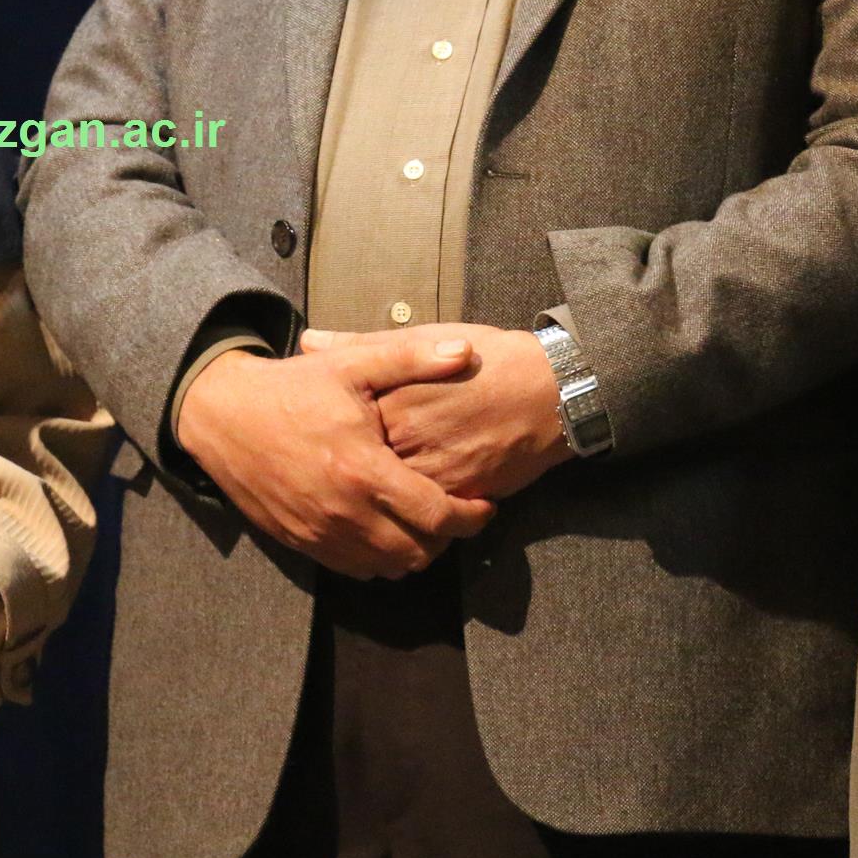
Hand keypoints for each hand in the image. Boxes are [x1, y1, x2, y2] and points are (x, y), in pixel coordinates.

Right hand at [176, 338, 495, 577]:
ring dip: (413, 551)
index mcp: (363, 469)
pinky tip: (382, 528)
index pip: (437, 515)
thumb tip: (466, 352)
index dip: (472, 516)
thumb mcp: (351, 364)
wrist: (221, 414)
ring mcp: (319, 532)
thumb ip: (411, 358)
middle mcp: (344, 511)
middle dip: (446, 538)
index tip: (485, 504)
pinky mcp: (299, 541)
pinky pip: (353, 569)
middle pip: (418, 553)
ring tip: (421, 522)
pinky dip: (377, 558)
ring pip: (387, 568)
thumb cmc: (290, 387)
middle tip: (454, 512)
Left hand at [308, 322, 574, 499]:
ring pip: (387, 499)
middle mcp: (406, 437)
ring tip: (356, 506)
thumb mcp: (420, 339)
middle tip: (324, 481)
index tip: (309, 439)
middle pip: (356, 467)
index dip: (319, 436)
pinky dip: (408, 518)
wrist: (548, 389)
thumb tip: (309, 342)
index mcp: (389, 397)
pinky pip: (422, 517)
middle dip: (340, 476)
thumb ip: (361, 345)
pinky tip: (397, 518)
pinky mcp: (459, 493)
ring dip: (372, 505)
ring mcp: (433, 469)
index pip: (337, 425)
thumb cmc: (484, 359)